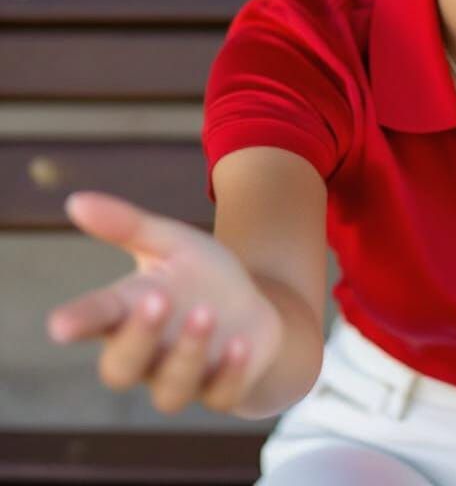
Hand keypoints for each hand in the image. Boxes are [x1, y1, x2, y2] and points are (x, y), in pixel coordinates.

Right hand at [46, 190, 283, 413]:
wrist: (254, 309)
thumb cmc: (201, 276)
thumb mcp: (172, 243)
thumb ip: (129, 225)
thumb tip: (76, 200)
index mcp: (128, 314)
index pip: (94, 321)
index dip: (78, 322)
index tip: (60, 324)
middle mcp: (149, 353)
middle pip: (122, 367)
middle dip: (138, 336)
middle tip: (155, 299)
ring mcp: (185, 376)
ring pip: (171, 388)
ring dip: (187, 351)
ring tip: (206, 312)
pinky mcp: (223, 388)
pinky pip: (221, 394)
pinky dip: (229, 372)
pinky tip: (240, 343)